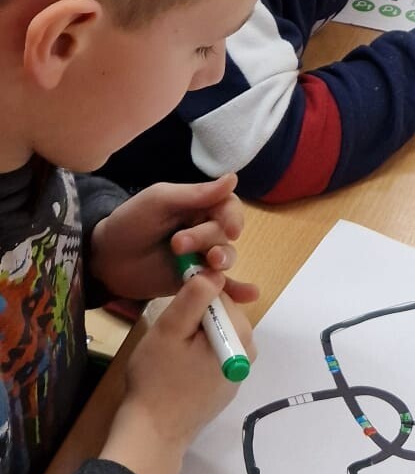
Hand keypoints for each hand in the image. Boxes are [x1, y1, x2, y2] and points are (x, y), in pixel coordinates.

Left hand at [89, 173, 257, 307]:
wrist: (105, 260)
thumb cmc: (130, 223)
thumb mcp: (159, 201)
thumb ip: (196, 193)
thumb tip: (234, 178)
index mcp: (198, 206)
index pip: (229, 207)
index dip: (232, 217)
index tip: (228, 228)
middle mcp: (204, 231)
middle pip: (225, 234)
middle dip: (207, 238)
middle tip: (177, 245)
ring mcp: (201, 258)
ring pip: (226, 257)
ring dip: (222, 260)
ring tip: (207, 265)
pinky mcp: (196, 282)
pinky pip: (222, 286)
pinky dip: (237, 289)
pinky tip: (250, 295)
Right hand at [101, 269, 254, 473]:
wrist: (153, 432)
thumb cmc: (157, 378)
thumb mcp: (170, 329)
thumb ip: (194, 297)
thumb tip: (215, 273)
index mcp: (239, 334)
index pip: (220, 295)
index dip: (193, 296)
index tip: (172, 311)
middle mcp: (248, 352)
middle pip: (222, 315)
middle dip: (195, 317)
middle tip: (168, 335)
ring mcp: (238, 371)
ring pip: (216, 334)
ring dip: (194, 336)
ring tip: (170, 352)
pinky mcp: (226, 386)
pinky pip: (214, 355)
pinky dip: (197, 354)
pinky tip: (177, 368)